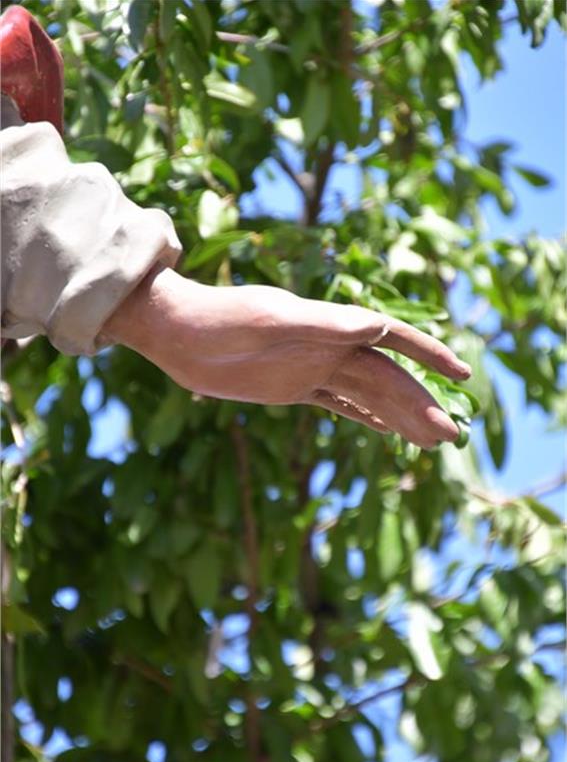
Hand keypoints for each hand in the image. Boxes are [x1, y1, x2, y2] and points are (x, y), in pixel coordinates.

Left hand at [103, 266, 470, 448]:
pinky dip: (366, 417)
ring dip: (401, 417)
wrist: (179, 333)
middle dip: (420, 405)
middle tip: (452, 436)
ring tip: (433, 442)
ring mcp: (313, 369)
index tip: (461, 374)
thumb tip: (378, 327)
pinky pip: (340, 405)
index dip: (429, 356)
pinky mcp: (294, 388)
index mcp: (333, 327)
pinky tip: (386, 430)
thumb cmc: (221, 319)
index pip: (394, 341)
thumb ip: (325, 325)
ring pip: (369, 397)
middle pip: (387, 379)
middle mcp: (330, 347)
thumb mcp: (272, 319)